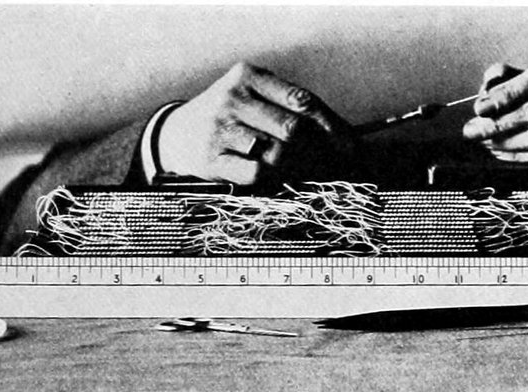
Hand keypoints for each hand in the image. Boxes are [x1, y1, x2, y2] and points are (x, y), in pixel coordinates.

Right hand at [156, 62, 353, 184]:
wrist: (175, 135)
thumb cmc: (230, 117)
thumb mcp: (253, 98)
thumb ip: (290, 110)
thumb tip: (342, 139)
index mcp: (249, 76)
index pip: (302, 101)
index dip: (332, 127)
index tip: (351, 148)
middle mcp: (233, 97)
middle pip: (293, 129)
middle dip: (318, 152)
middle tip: (332, 167)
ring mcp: (220, 127)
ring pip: (277, 153)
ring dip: (296, 168)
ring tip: (303, 173)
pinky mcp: (211, 157)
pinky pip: (256, 172)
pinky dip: (272, 178)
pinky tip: (274, 177)